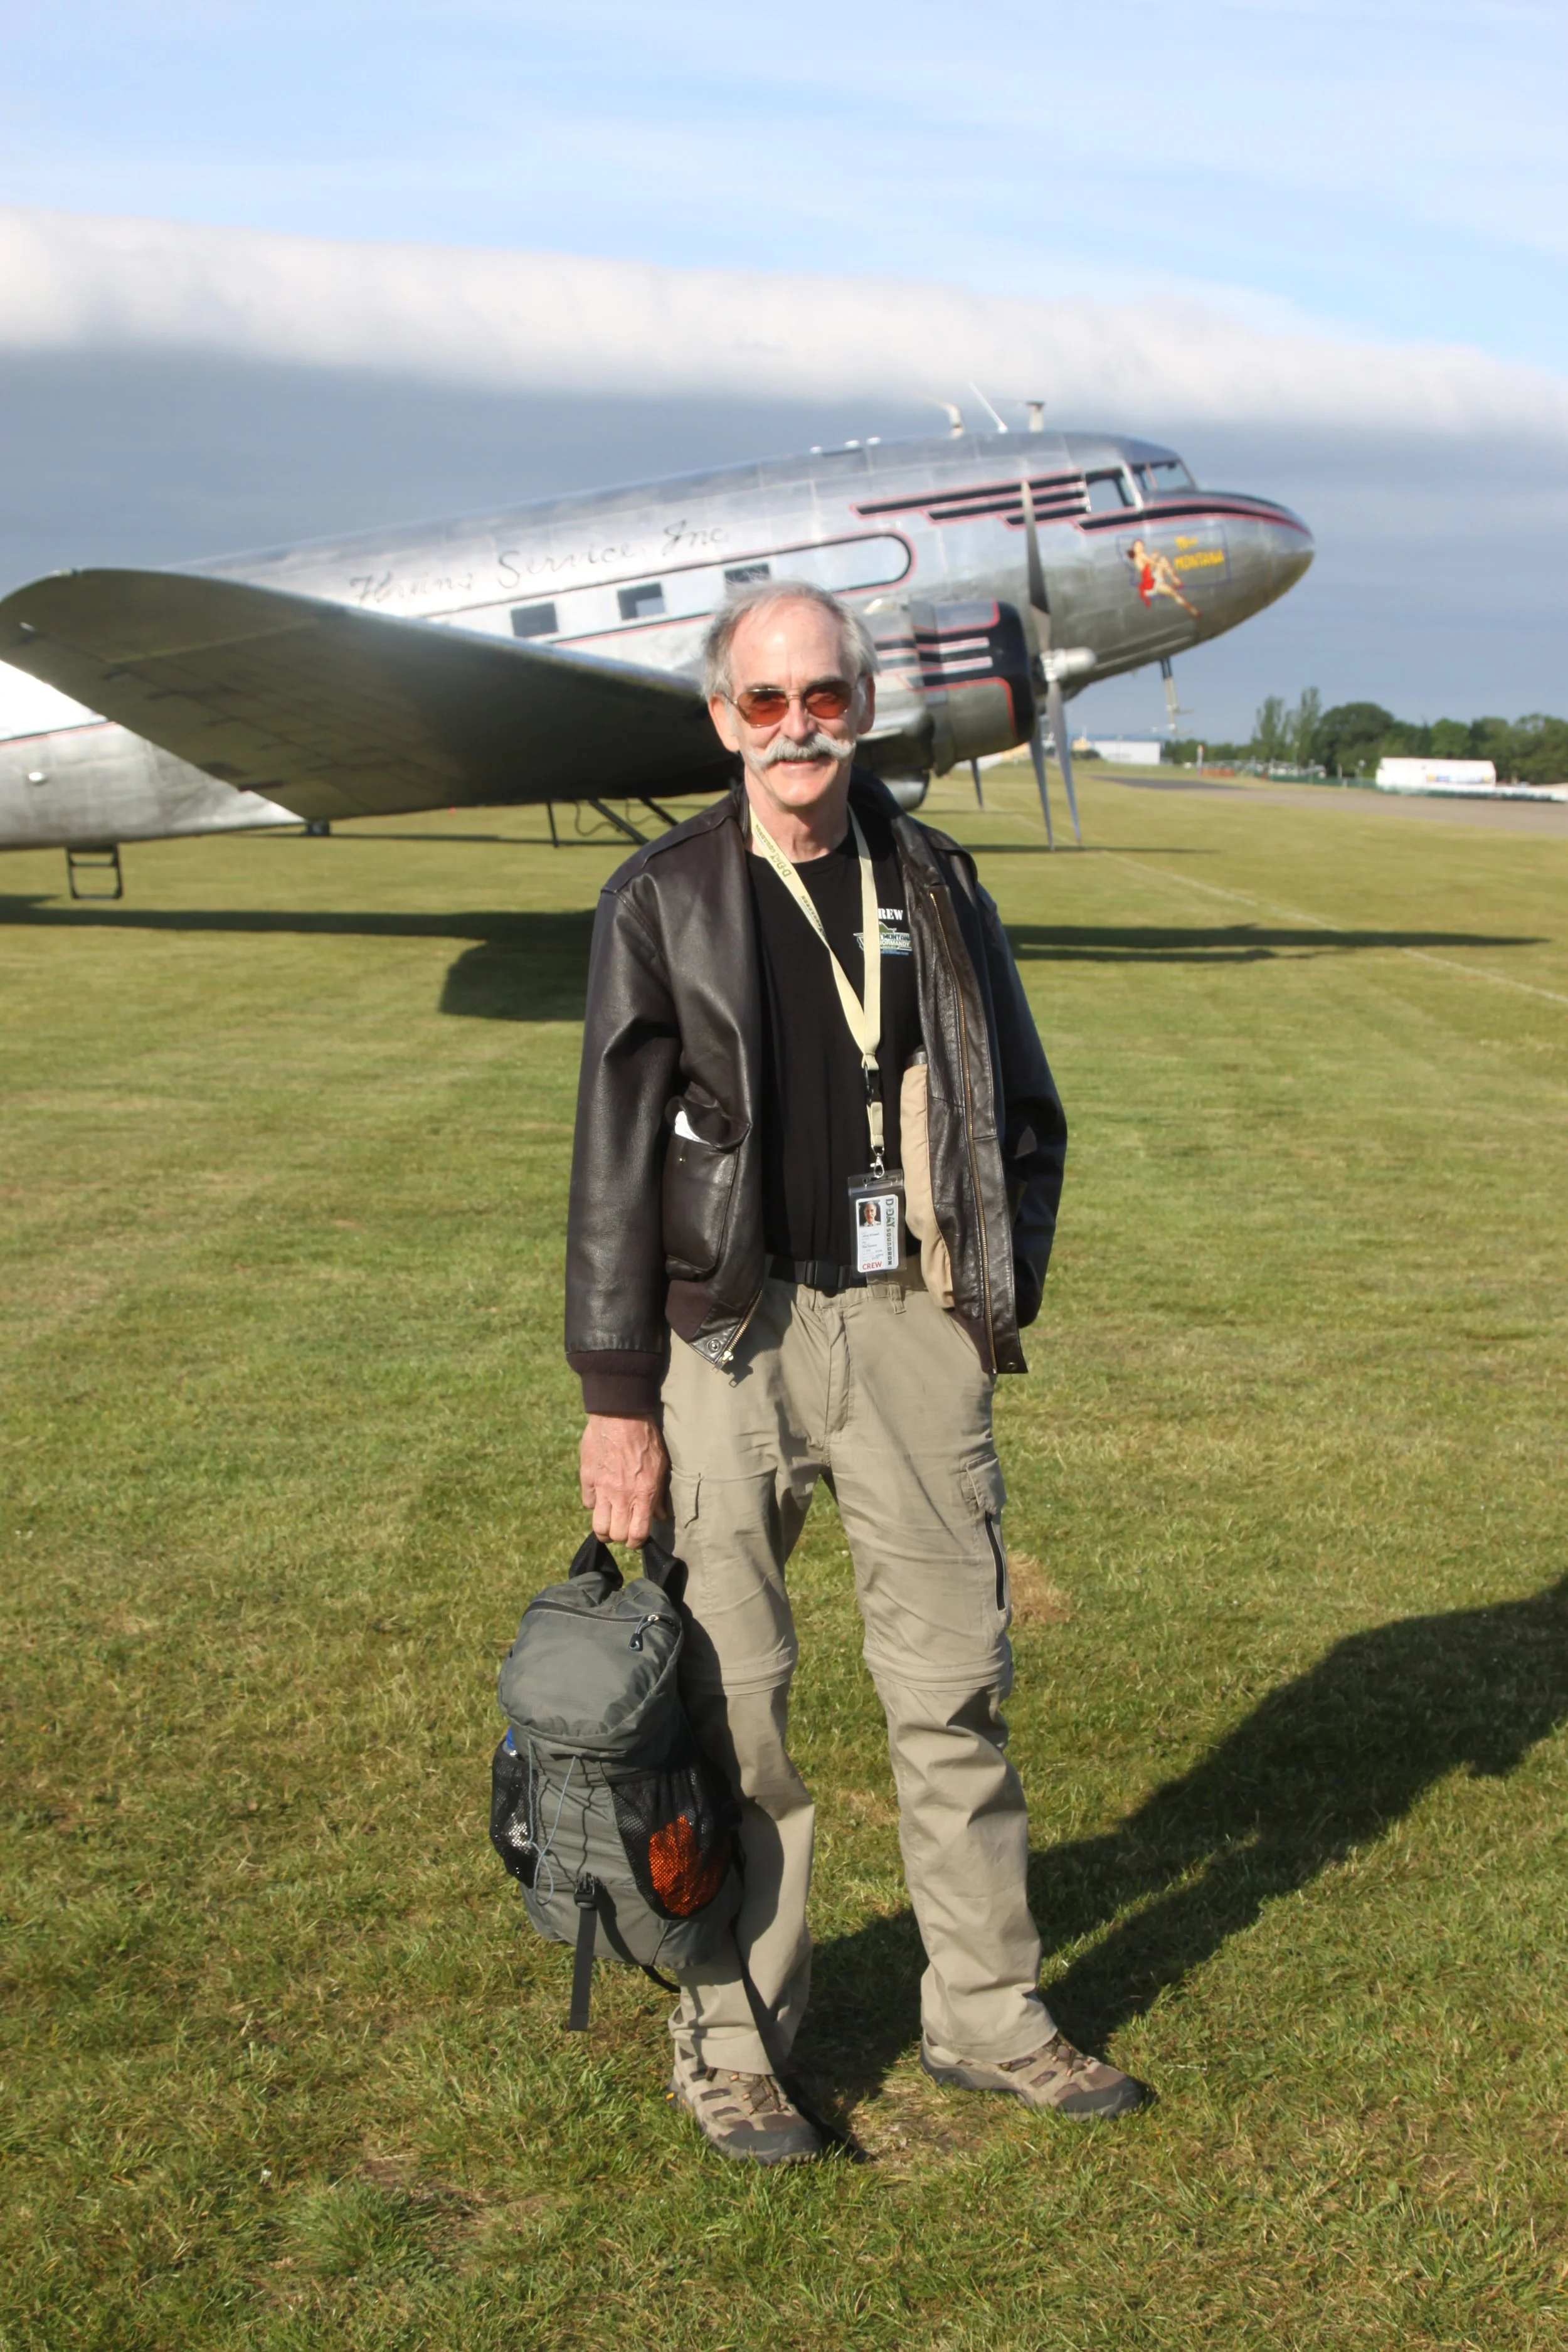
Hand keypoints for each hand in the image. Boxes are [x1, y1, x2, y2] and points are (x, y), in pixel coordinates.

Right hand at [579, 1414, 669, 1545]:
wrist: (620, 1415)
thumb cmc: (646, 1438)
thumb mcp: (660, 1466)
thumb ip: (659, 1495)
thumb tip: (659, 1516)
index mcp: (643, 1494)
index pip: (637, 1534)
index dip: (637, 1541)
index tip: (637, 1537)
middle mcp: (621, 1496)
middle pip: (616, 1535)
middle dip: (620, 1536)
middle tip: (623, 1528)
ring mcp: (602, 1489)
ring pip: (598, 1526)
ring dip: (604, 1527)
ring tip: (609, 1520)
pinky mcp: (588, 1478)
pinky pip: (588, 1503)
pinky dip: (594, 1504)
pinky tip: (601, 1496)